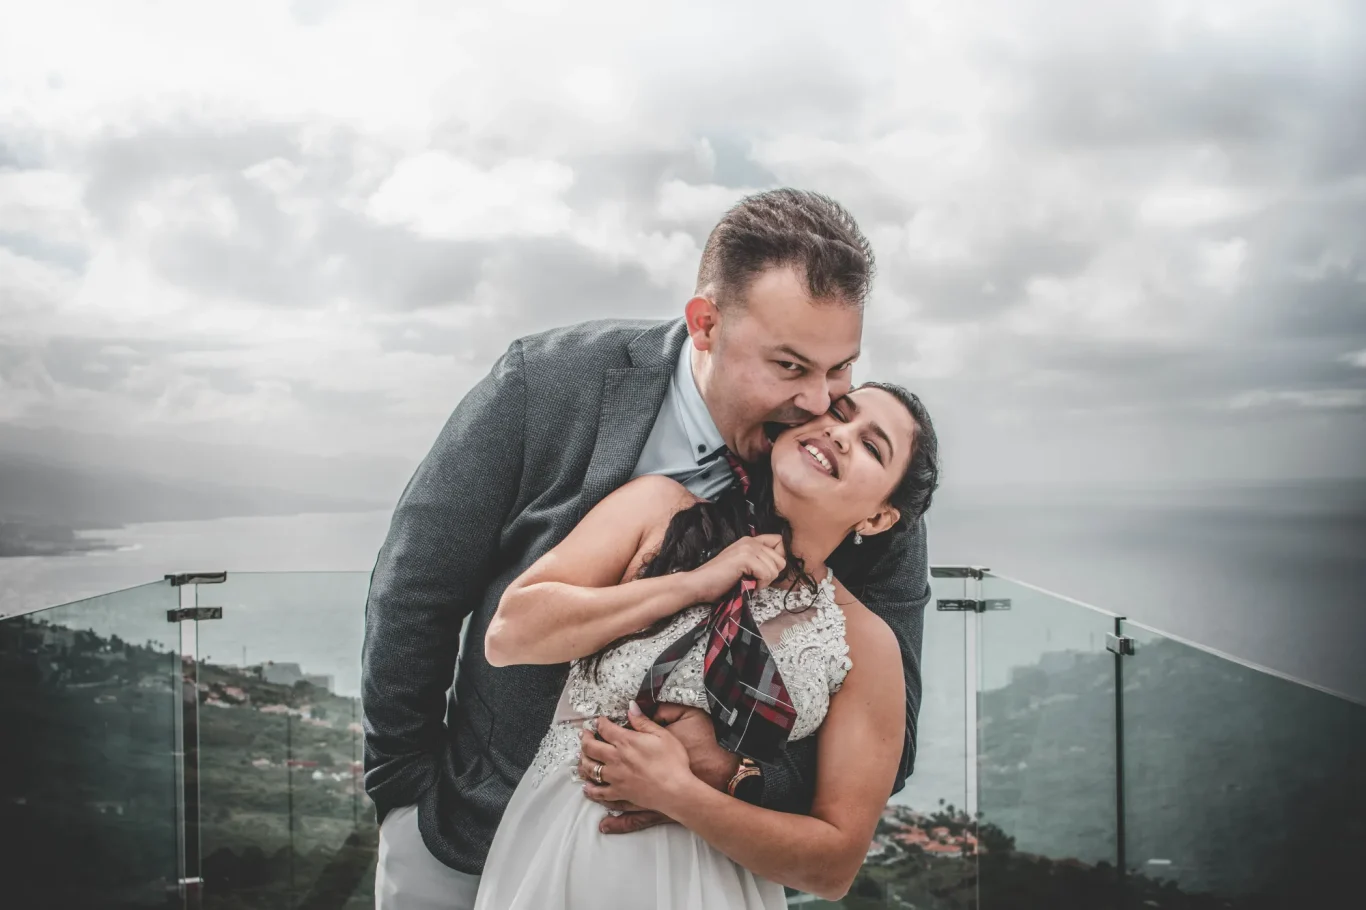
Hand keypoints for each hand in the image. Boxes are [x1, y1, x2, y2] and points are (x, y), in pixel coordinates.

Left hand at [585, 705, 740, 833]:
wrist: (676, 790)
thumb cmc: (673, 762)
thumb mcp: (662, 735)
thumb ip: (643, 721)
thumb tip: (631, 706)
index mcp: (626, 742)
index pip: (605, 728)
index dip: (599, 723)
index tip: (599, 721)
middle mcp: (616, 759)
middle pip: (591, 747)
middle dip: (585, 738)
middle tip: (584, 734)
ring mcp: (615, 777)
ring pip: (590, 768)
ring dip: (583, 760)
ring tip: (582, 756)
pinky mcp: (619, 793)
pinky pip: (599, 792)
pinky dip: (590, 790)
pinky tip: (587, 787)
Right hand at [684, 534, 785, 602]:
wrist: (698, 584)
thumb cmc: (718, 581)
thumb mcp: (743, 567)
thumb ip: (758, 562)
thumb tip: (778, 568)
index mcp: (749, 541)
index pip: (779, 541)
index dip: (776, 560)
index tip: (764, 572)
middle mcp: (750, 541)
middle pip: (781, 559)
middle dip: (770, 575)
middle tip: (753, 580)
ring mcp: (748, 548)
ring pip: (776, 568)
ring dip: (764, 581)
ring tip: (747, 582)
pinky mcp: (745, 558)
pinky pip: (767, 574)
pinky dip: (760, 584)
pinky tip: (746, 585)